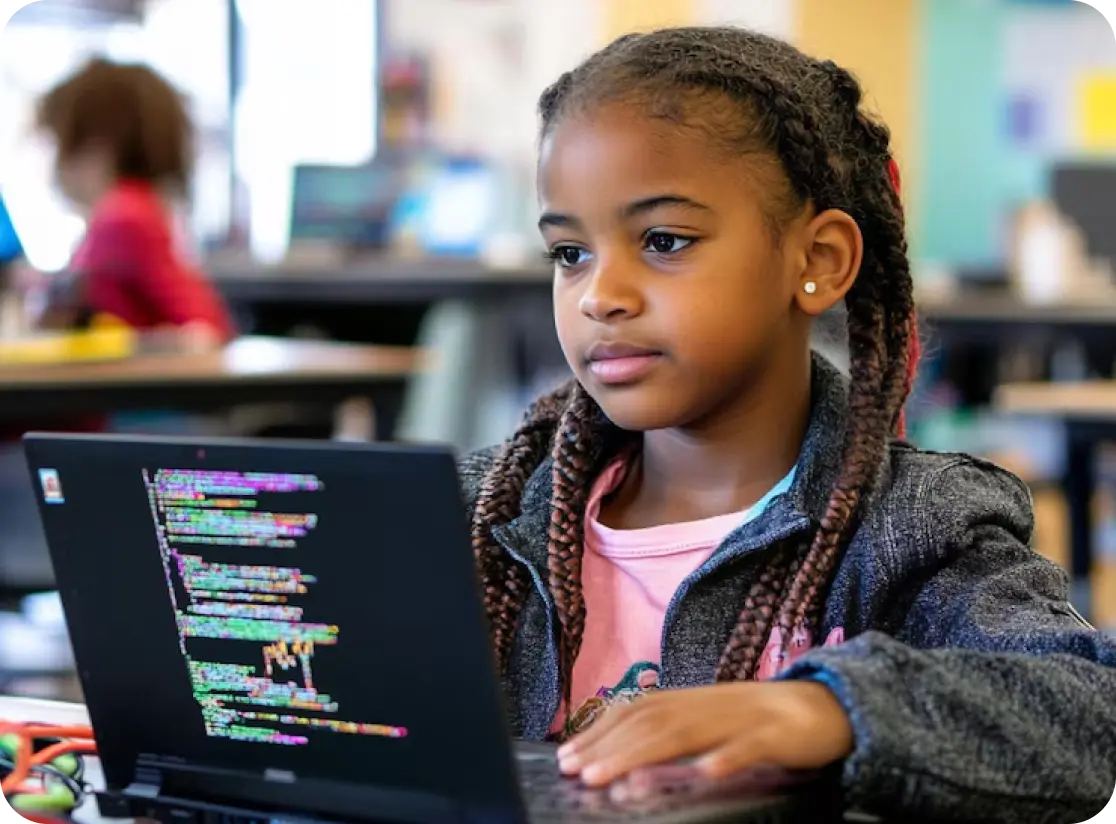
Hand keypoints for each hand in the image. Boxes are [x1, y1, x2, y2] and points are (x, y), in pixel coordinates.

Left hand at [556, 681, 852, 787]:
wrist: (826, 707)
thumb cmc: (761, 722)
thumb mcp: (711, 723)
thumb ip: (674, 735)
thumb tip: (625, 758)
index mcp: (691, 701)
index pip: (636, 712)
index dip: (599, 731)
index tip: (567, 755)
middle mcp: (708, 704)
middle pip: (651, 722)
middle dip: (609, 746)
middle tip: (575, 770)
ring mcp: (741, 718)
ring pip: (688, 732)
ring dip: (645, 753)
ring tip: (611, 776)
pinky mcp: (777, 736)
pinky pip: (749, 746)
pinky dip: (727, 757)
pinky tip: (706, 772)